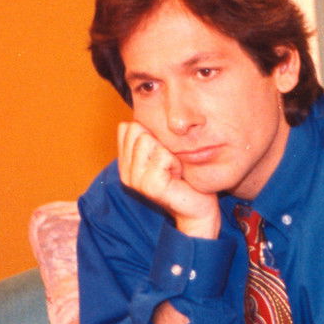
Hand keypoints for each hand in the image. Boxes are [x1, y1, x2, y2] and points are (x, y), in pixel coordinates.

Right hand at [117, 121, 219, 237]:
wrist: (198, 208)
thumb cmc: (185, 178)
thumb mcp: (164, 153)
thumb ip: (149, 137)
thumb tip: (137, 115)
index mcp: (125, 163)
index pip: (128, 127)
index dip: (153, 134)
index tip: (164, 155)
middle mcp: (125, 172)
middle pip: (138, 130)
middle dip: (162, 142)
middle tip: (171, 164)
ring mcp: (135, 180)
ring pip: (148, 140)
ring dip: (170, 152)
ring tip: (174, 170)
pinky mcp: (150, 186)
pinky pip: (163, 155)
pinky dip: (176, 162)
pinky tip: (178, 176)